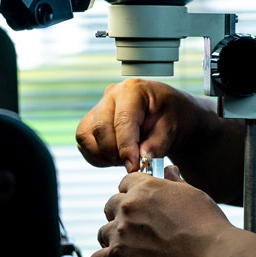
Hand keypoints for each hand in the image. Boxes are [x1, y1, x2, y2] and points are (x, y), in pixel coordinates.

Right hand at [76, 78, 203, 172]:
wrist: (167, 115)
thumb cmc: (171, 117)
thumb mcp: (171, 129)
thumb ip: (156, 145)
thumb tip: (141, 160)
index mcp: (133, 90)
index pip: (122, 121)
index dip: (126, 147)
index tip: (133, 166)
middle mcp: (111, 95)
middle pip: (99, 128)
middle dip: (114, 153)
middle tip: (132, 166)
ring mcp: (98, 107)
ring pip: (86, 136)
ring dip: (103, 155)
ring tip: (125, 159)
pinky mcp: (91, 120)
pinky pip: (85, 142)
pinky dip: (97, 156)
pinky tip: (117, 157)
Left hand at [89, 166, 234, 256]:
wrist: (212, 255)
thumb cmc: (207, 227)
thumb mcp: (193, 193)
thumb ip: (174, 182)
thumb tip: (170, 171)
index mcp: (146, 187)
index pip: (124, 184)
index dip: (131, 195)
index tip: (137, 207)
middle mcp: (129, 205)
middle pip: (110, 207)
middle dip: (120, 218)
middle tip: (136, 232)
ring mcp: (122, 230)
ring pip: (102, 233)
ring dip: (113, 242)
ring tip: (129, 252)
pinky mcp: (119, 256)